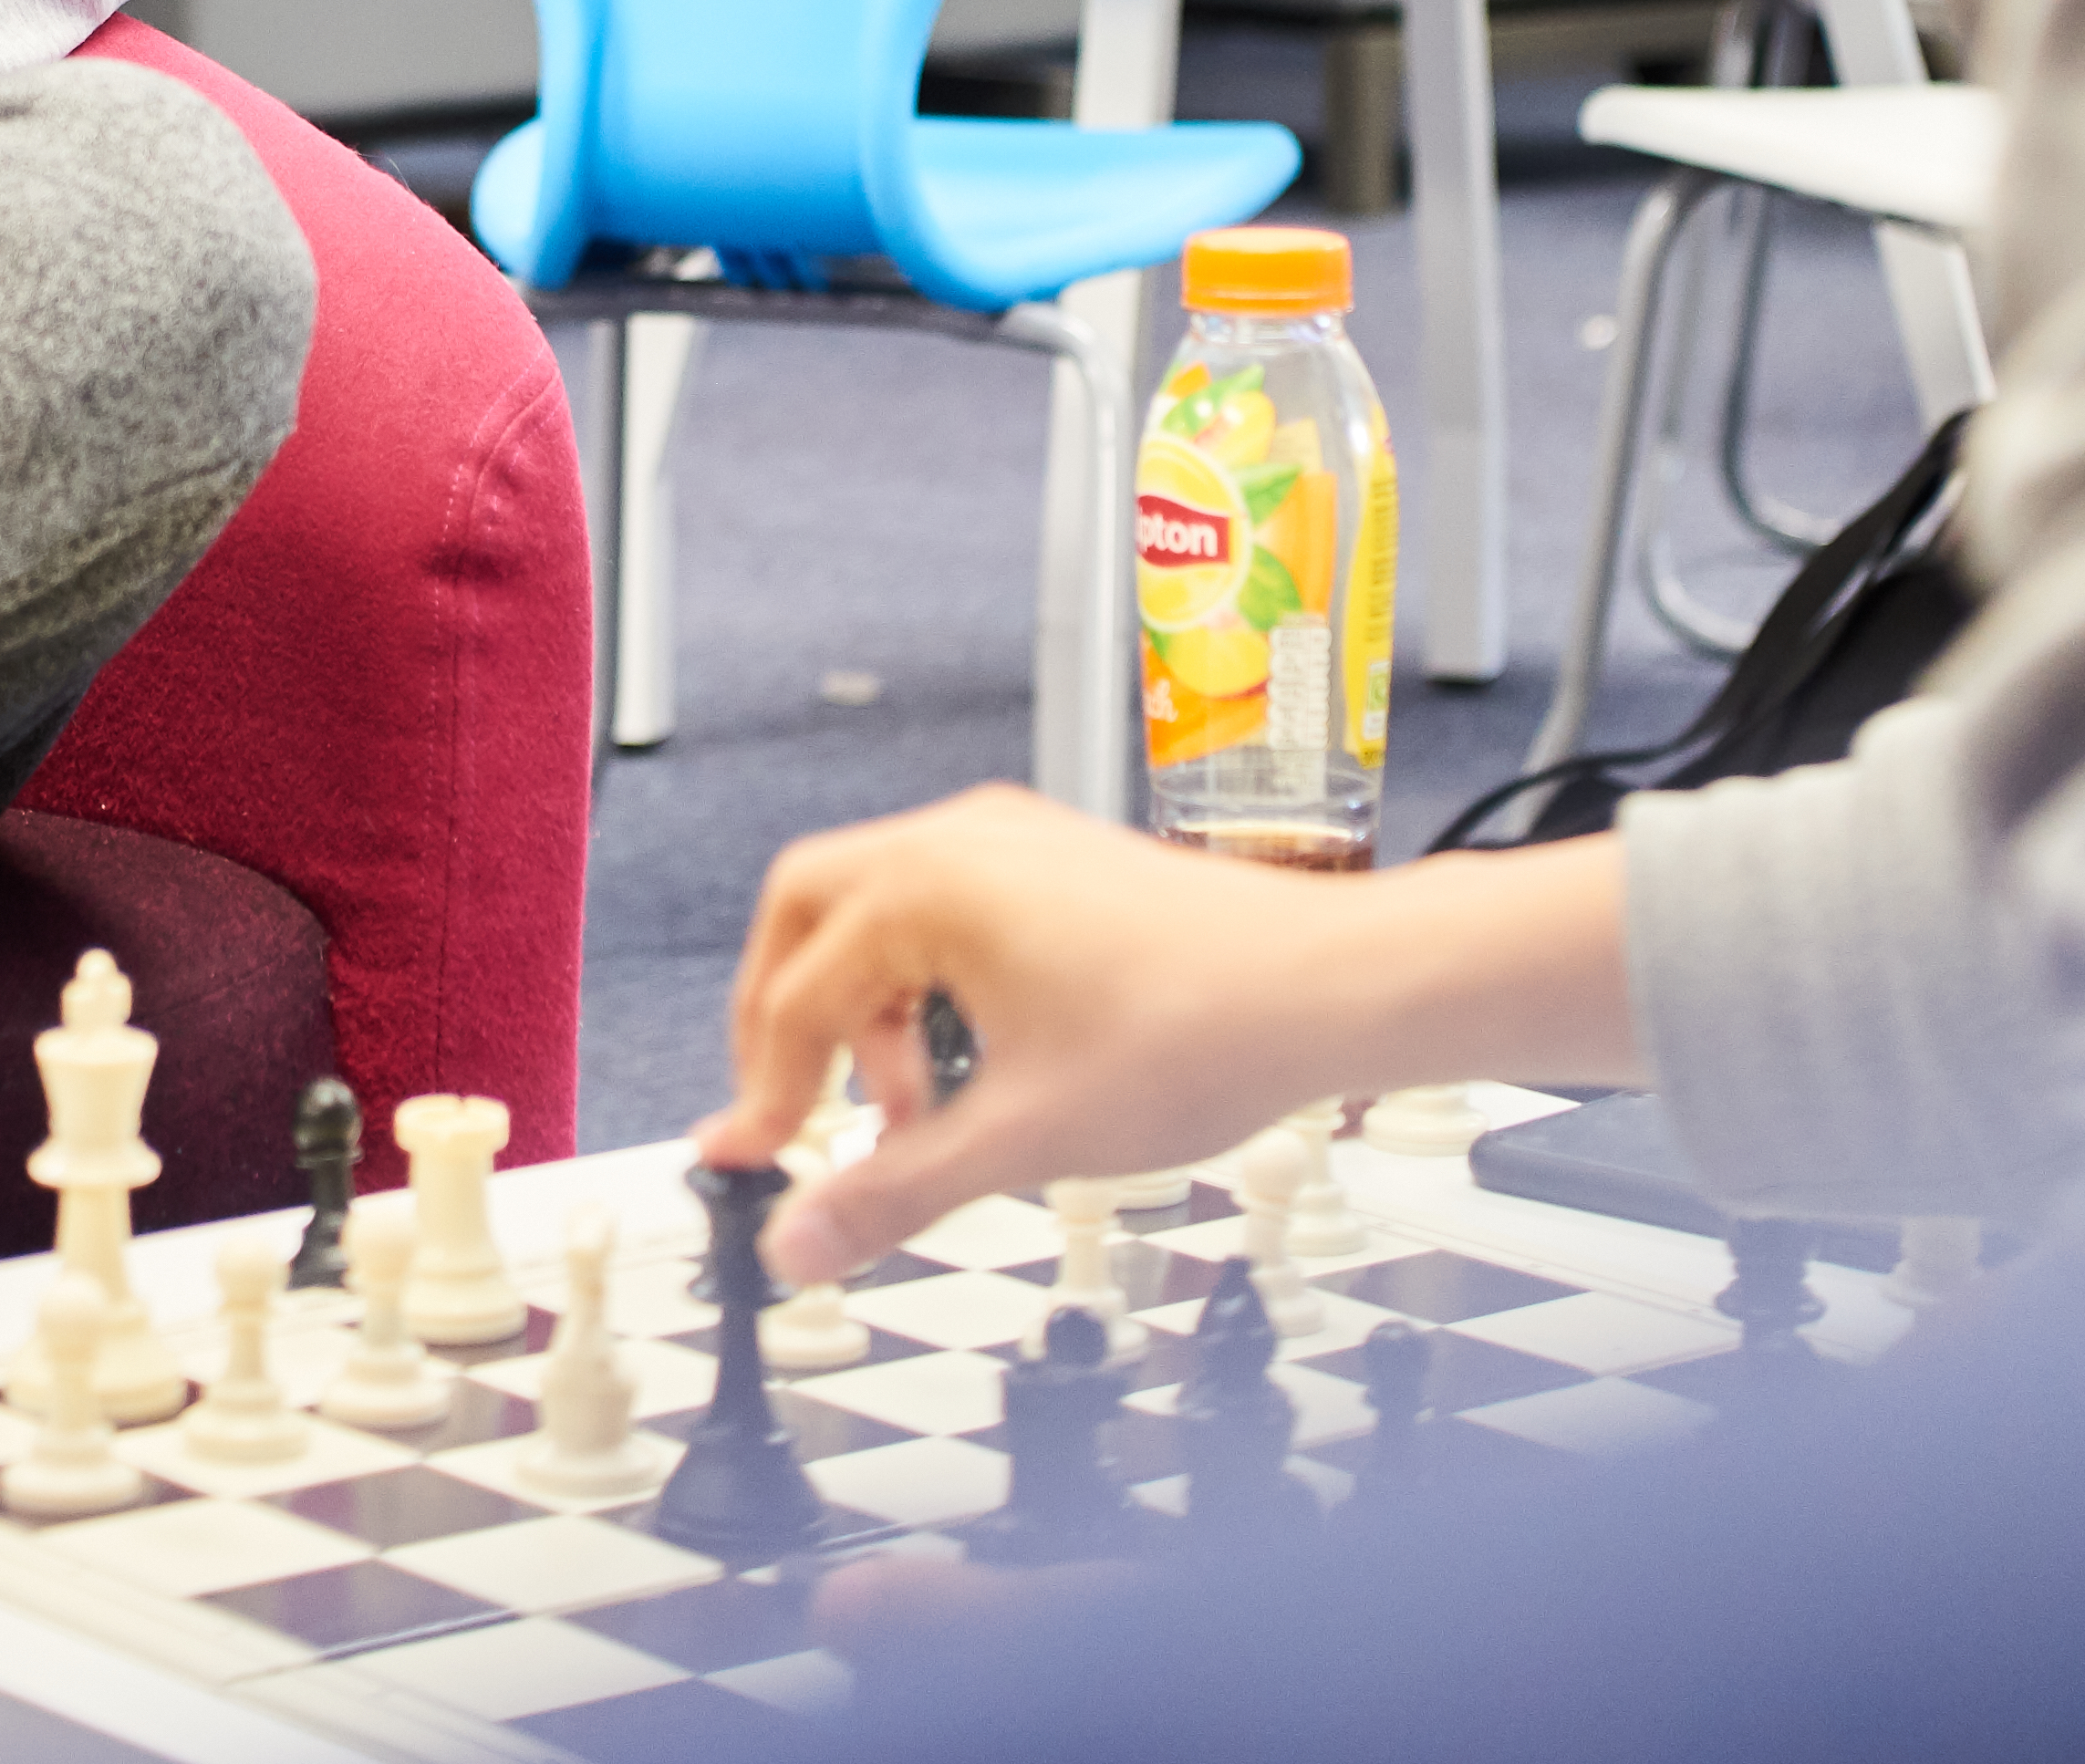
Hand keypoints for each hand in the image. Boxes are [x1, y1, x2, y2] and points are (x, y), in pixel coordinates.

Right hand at [692, 791, 1641, 1286]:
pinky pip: (944, 910)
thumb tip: (801, 1245)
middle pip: (806, 917)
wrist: (1335, 986)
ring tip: (908, 1118)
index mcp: (929, 886)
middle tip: (791, 1115)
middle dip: (784, 1022)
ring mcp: (1012, 841)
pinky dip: (923, 986)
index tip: (750, 1167)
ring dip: (862, 1011)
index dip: (764, 1097)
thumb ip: (895, 1192)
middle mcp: (959, 839)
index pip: (794, 999)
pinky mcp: (1057, 863)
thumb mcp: (1025, 1138)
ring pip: (876, 910)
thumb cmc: (1202, 1031)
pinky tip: (967, 1069)